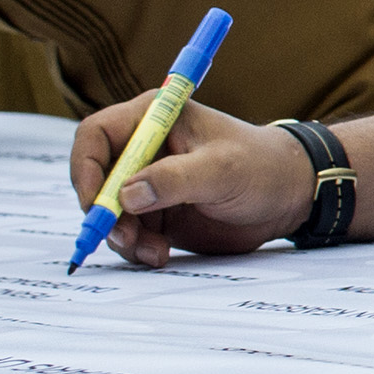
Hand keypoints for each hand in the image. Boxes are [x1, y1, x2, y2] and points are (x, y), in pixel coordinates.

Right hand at [69, 99, 307, 266]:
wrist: (288, 196)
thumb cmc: (261, 167)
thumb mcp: (222, 170)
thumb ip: (175, 179)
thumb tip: (127, 194)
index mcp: (154, 119)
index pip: (96, 135)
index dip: (85, 168)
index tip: (95, 203)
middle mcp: (144, 149)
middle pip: (96, 179)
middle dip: (103, 212)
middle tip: (124, 238)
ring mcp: (148, 184)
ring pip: (110, 213)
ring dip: (123, 237)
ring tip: (154, 252)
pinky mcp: (157, 213)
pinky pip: (130, 234)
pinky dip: (137, 248)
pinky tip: (161, 254)